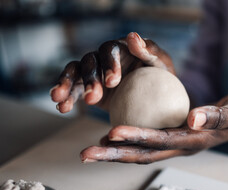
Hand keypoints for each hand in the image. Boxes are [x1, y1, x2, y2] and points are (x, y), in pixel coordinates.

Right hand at [50, 32, 174, 112]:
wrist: (155, 97)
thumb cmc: (162, 77)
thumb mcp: (162, 65)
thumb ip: (150, 52)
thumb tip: (133, 36)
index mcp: (121, 49)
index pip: (110, 51)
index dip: (109, 64)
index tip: (113, 82)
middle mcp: (104, 58)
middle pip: (89, 61)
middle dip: (89, 79)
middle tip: (93, 98)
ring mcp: (94, 72)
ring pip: (75, 72)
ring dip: (66, 84)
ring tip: (58, 99)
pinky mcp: (88, 87)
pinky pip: (73, 89)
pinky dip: (67, 97)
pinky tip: (62, 108)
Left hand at [80, 93, 227, 163]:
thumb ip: (217, 115)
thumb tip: (192, 118)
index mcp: (194, 141)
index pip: (162, 140)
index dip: (137, 137)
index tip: (112, 132)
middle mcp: (180, 148)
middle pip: (143, 155)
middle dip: (113, 155)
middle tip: (84, 154)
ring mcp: (174, 147)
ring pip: (140, 153)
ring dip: (113, 154)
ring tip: (87, 151)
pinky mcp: (170, 140)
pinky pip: (144, 145)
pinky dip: (124, 145)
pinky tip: (107, 139)